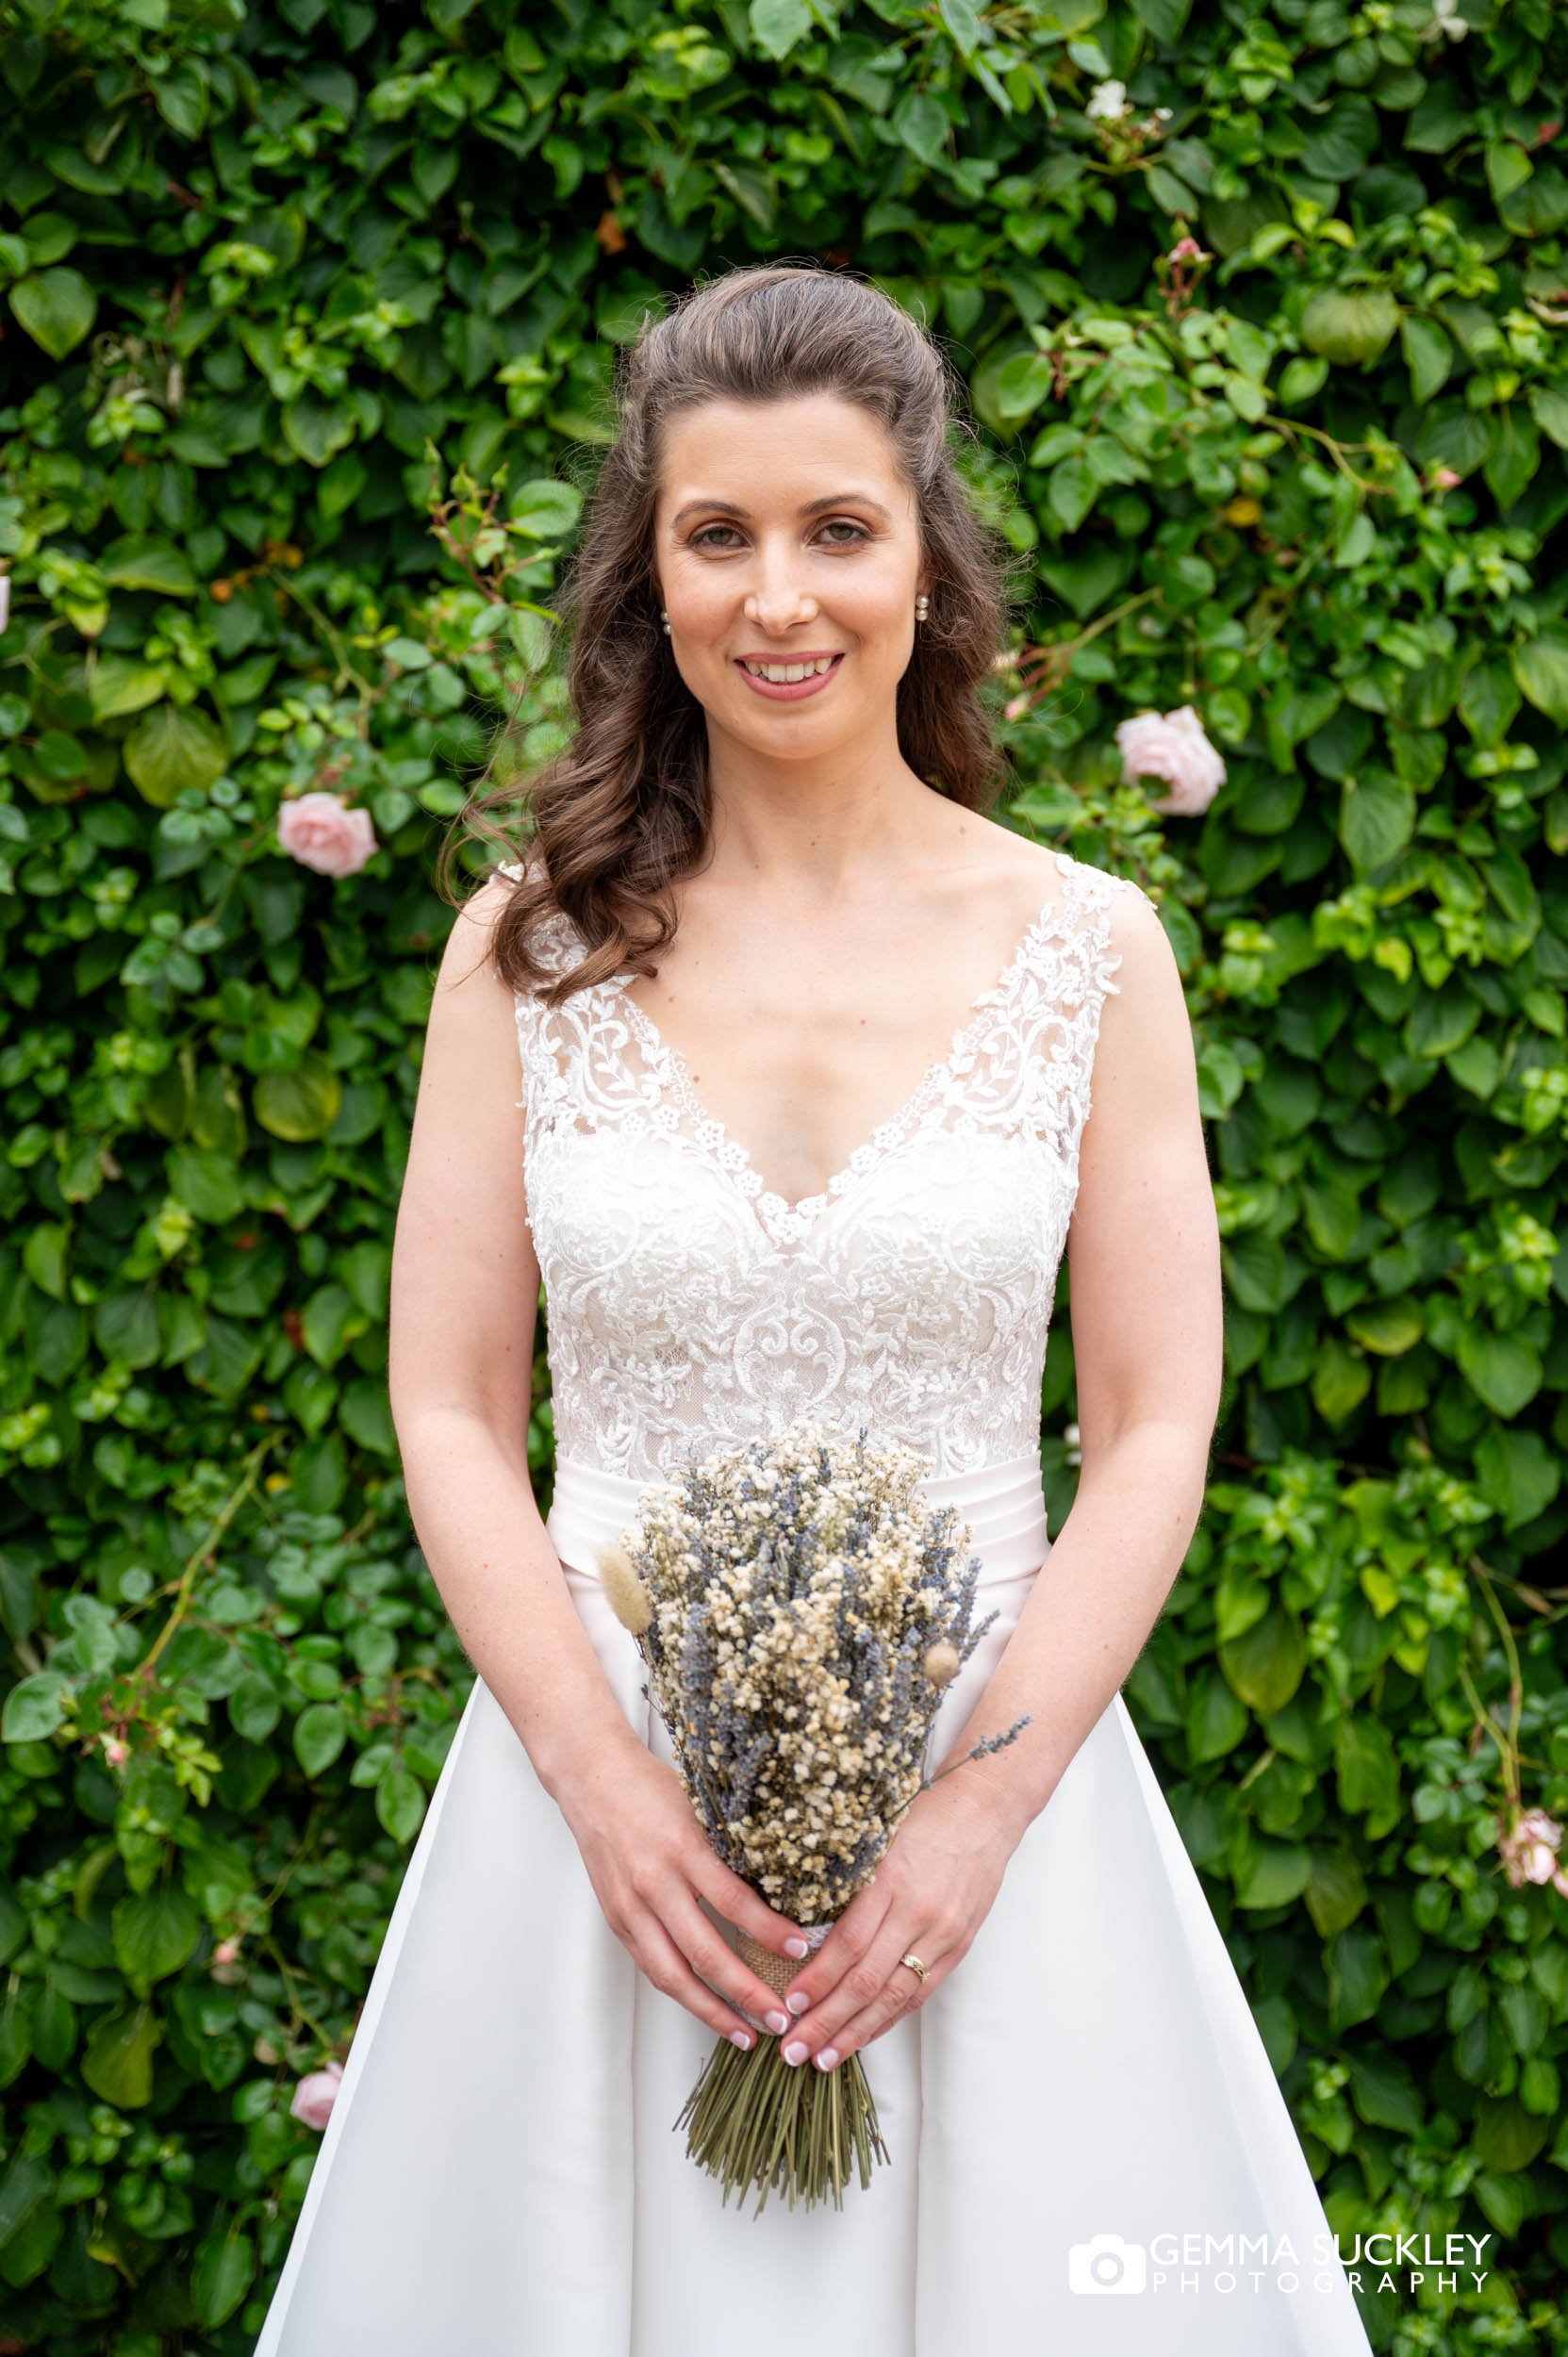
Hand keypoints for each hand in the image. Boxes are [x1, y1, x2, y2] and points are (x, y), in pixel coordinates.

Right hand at [554, 1725, 810, 2051]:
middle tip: (782, 2018)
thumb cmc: (653, 1787)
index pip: (734, 1901)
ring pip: (674, 1975)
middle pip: (706, 1953)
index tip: (802, 1951)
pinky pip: (653, 1968)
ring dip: (713, 2010)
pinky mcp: (617, 1921)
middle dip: (747, 1992)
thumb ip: (732, 1849)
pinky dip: (683, 1993)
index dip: (770, 1932)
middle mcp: (654, 1883)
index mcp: (682, 1848)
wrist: (592, 1780)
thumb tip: (786, 1886)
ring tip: (747, 2032)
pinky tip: (708, 2007)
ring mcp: (631, 1907)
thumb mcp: (702, 1808)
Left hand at [772, 1774, 1022, 2074]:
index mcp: (891, 1879)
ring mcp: (943, 1934)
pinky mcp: (959, 1946)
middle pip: (867, 1980)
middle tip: (793, 2049)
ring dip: (856, 2032)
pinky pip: (920, 1992)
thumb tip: (801, 1923)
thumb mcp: (878, 1837)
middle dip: (827, 2021)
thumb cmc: (925, 1815)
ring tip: (824, 2058)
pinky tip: (864, 2035)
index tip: (789, 2003)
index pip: (849, 1943)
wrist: (987, 1810)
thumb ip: (849, 1881)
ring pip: (894, 1996)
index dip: (818, 1979)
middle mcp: (918, 1912)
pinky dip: (889, 2018)